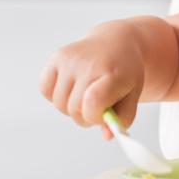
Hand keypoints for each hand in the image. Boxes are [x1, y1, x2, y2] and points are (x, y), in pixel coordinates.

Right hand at [39, 23, 144, 137]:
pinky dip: (56, 95)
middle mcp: (89, 64)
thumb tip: (106, 135)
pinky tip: (72, 87)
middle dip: (85, 116)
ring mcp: (70, 59)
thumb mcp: (132, 95)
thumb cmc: (125, 72)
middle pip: (74, 109)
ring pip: (59, 104)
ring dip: (71, 108)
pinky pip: (45, 90)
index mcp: (112, 73)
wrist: (116, 42)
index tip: (104, 115)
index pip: (92, 105)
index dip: (95, 118)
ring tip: (85, 96)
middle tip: (97, 107)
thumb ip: (122, 119)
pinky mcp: (57, 57)